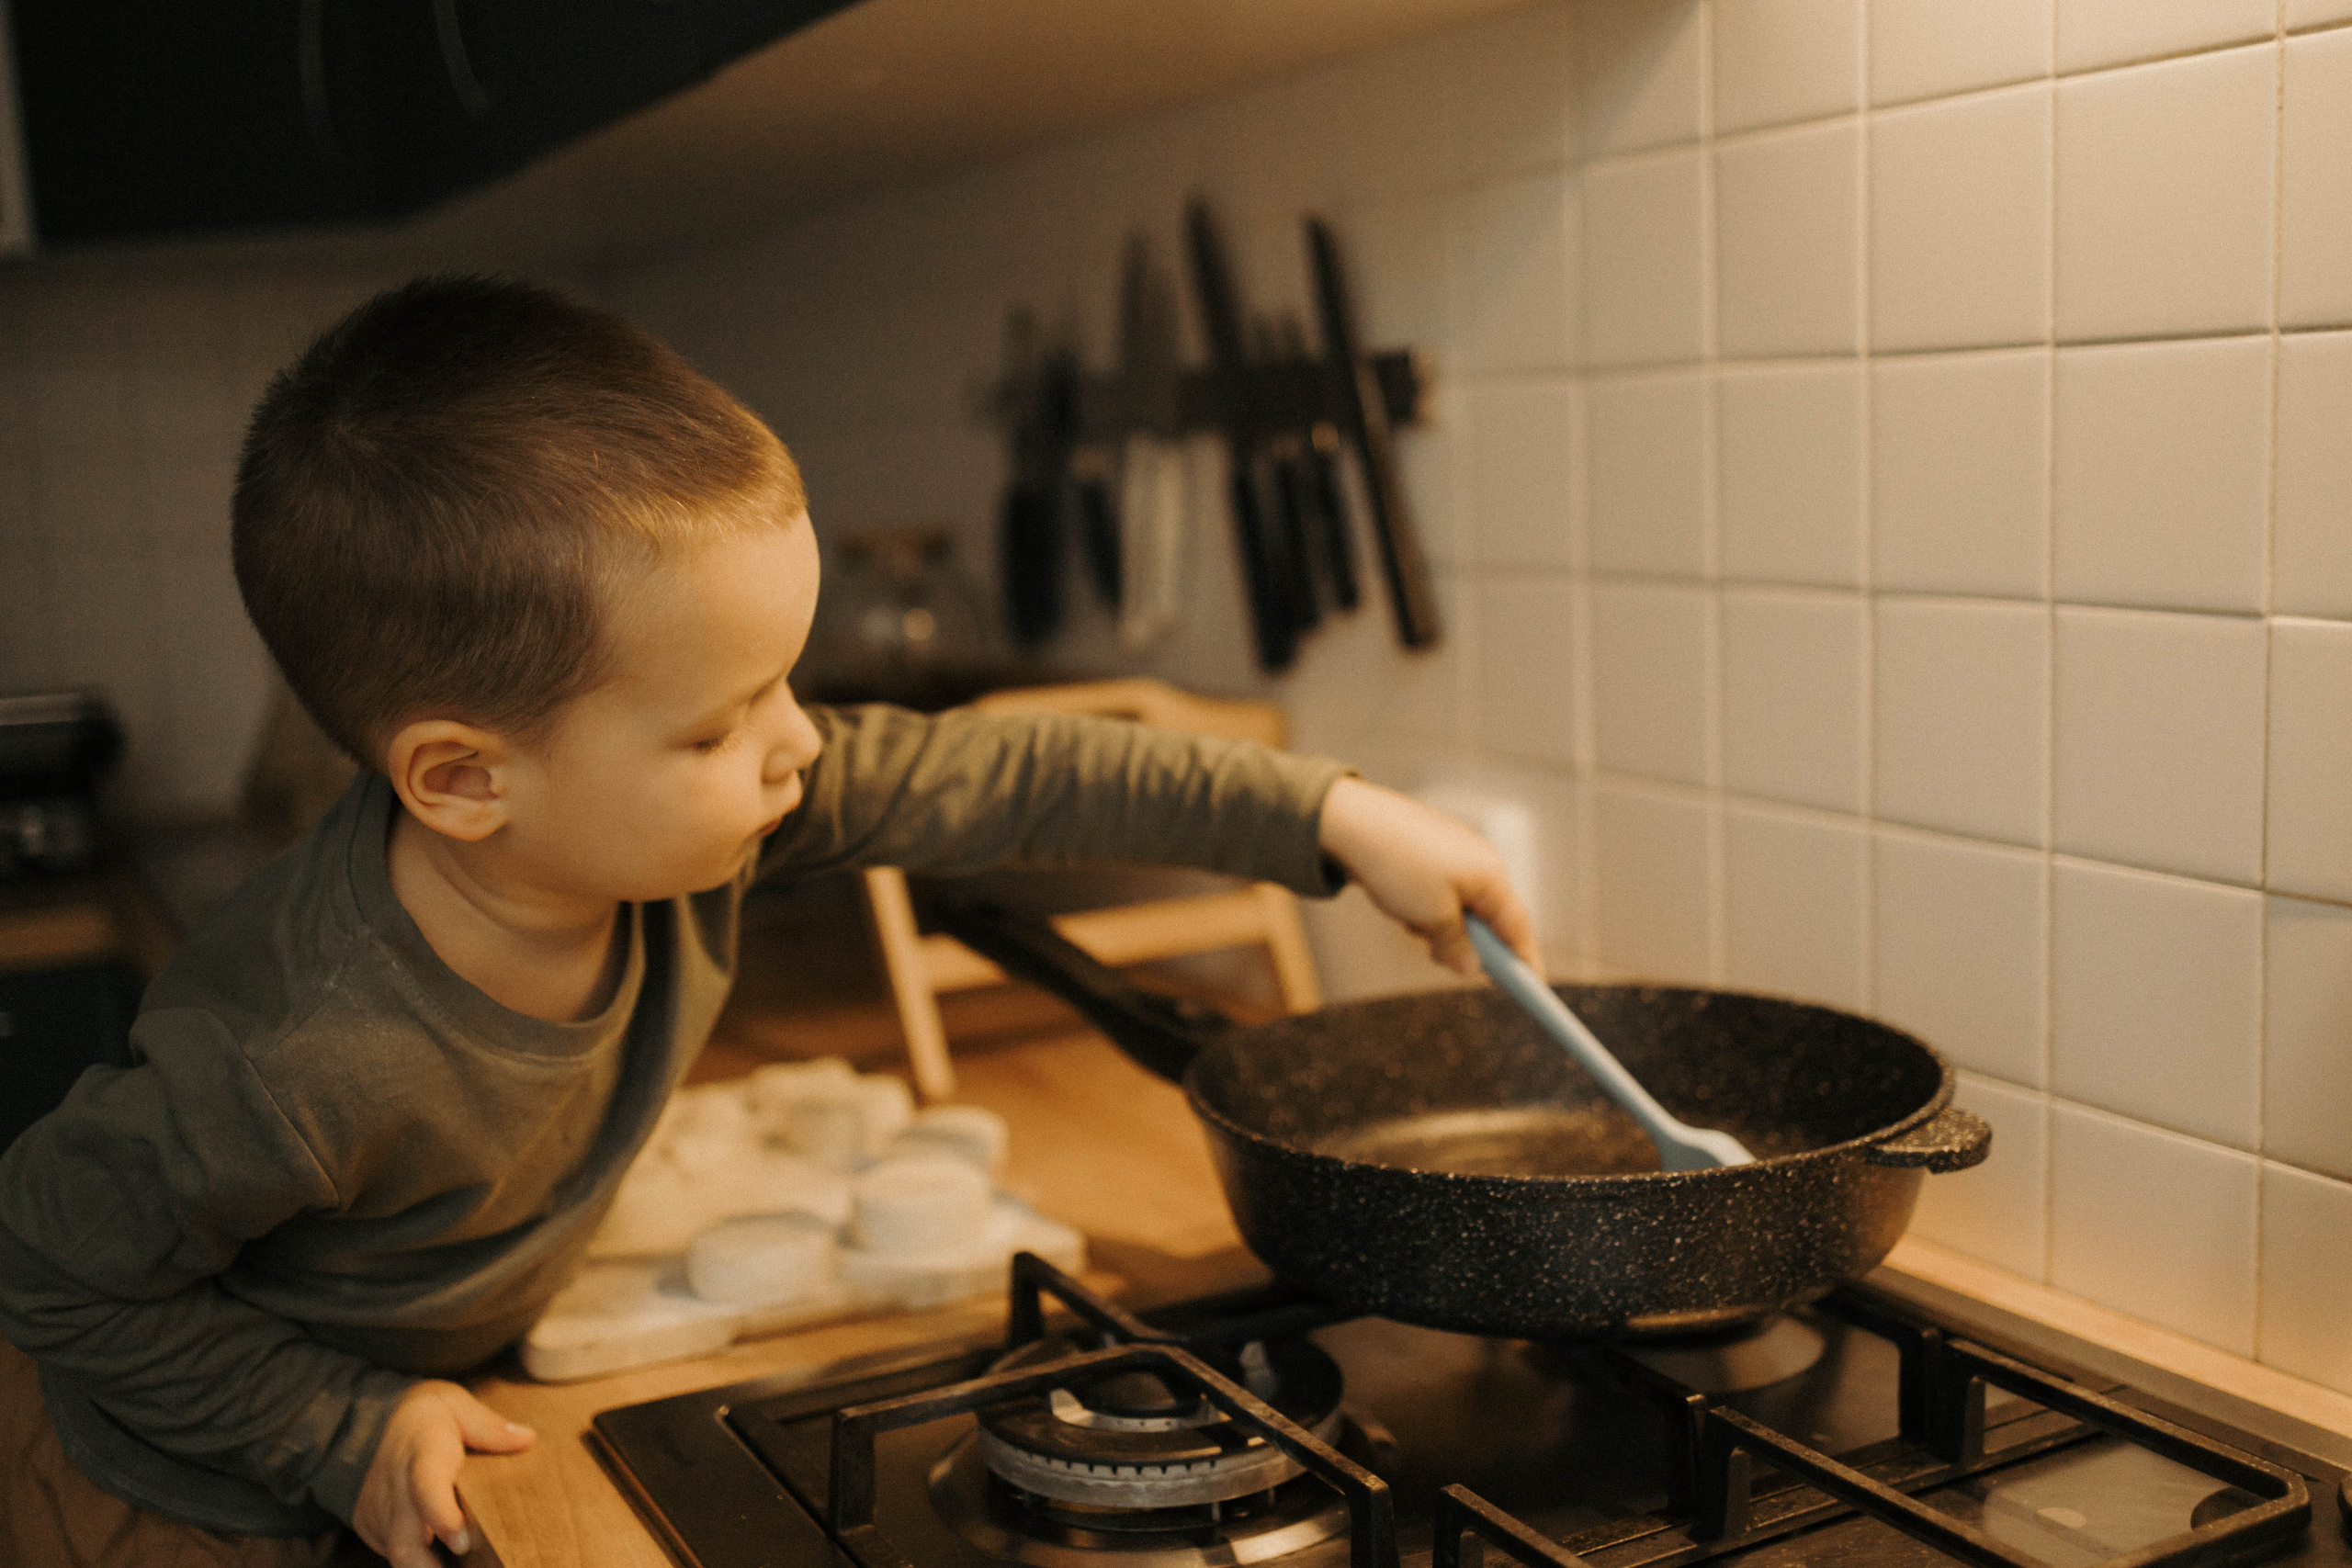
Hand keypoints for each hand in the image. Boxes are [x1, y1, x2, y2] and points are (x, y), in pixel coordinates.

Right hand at [353, 1380, 535, 1566]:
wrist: (375, 1418)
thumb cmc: (428, 1414)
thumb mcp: (457, 1405)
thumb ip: (489, 1427)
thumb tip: (527, 1439)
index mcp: (420, 1452)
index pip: (426, 1489)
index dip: (442, 1518)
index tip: (462, 1544)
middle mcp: (393, 1486)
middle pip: (404, 1539)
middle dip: (429, 1567)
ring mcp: (377, 1509)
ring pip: (397, 1553)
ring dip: (426, 1567)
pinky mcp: (369, 1524)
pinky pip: (391, 1552)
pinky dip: (417, 1561)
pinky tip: (442, 1563)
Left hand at [1316, 777, 1539, 975]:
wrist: (1349, 821)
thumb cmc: (1398, 866)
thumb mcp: (1431, 917)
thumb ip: (1456, 946)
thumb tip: (1471, 967)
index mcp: (1489, 875)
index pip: (1517, 925)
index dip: (1527, 958)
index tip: (1535, 987)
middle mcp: (1478, 860)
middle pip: (1488, 917)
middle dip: (1467, 943)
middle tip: (1444, 957)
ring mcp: (1452, 853)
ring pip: (1457, 907)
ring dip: (1437, 926)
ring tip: (1409, 921)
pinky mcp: (1426, 851)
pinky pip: (1435, 892)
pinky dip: (1422, 908)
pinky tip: (1398, 905)